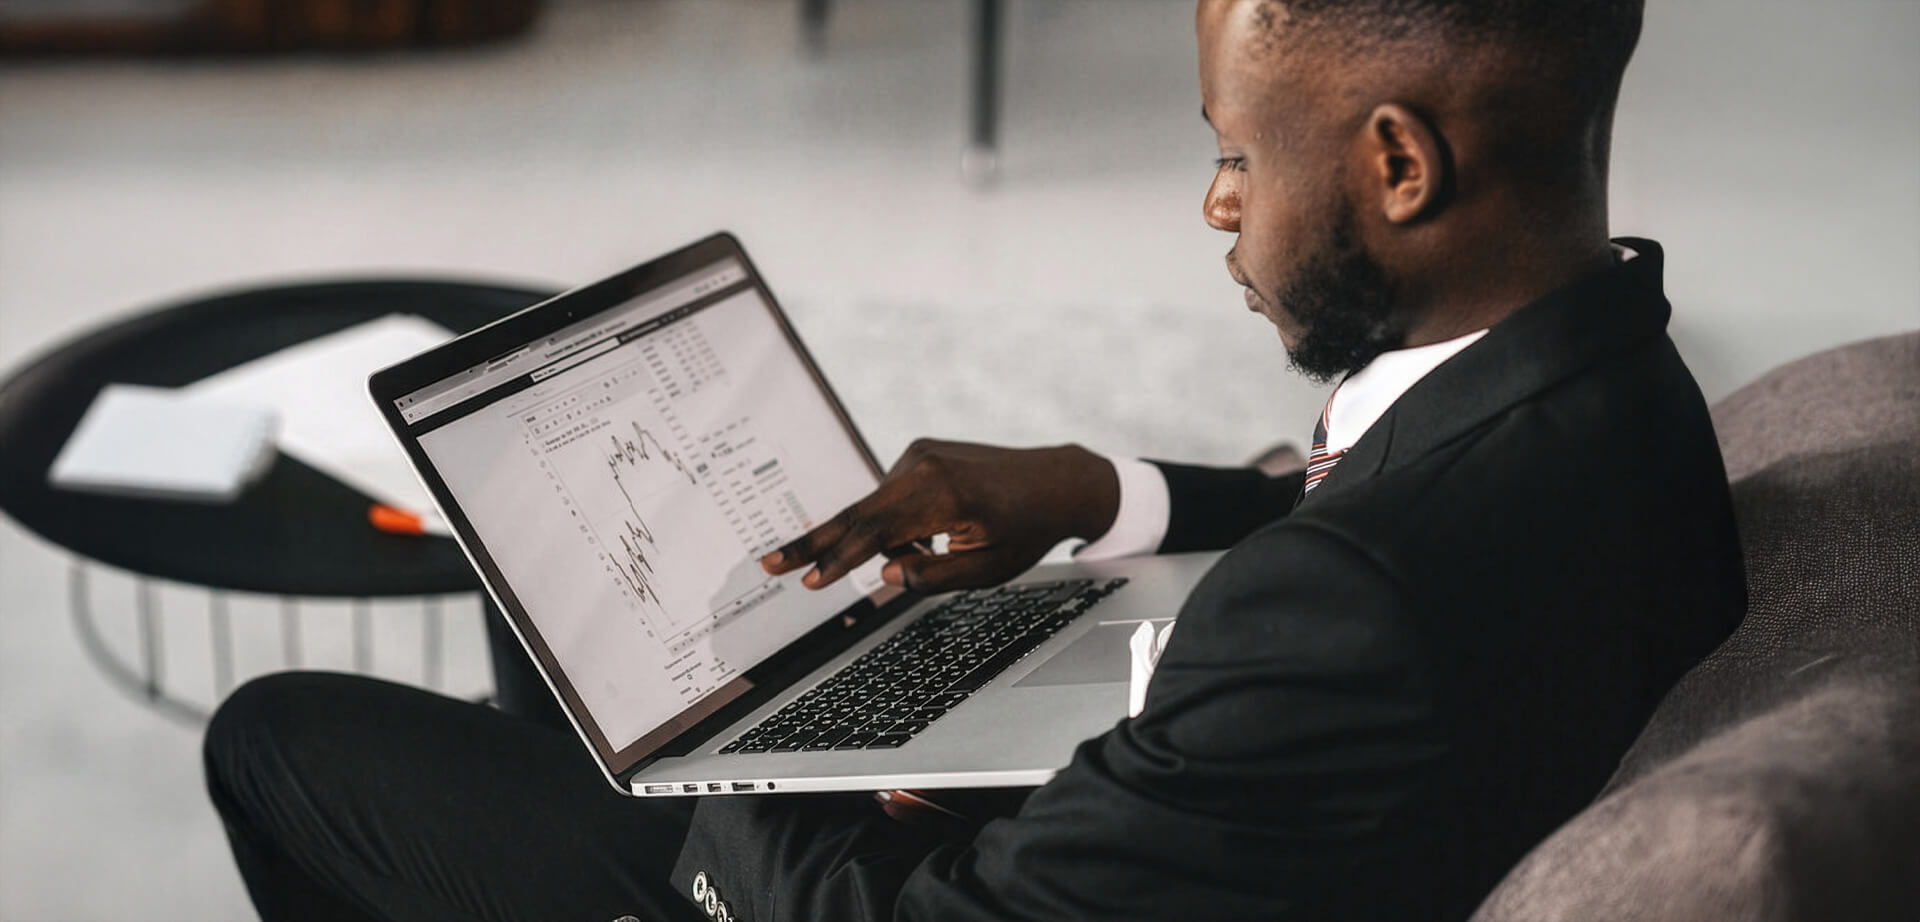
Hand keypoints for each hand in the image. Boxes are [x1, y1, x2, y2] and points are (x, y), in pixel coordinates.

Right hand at [760, 439, 1119, 592]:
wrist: (1055, 480)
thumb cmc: (1026, 529)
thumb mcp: (988, 569)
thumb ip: (934, 576)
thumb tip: (886, 578)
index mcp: (942, 496)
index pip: (875, 535)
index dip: (837, 562)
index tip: (807, 580)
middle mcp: (923, 466)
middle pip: (856, 514)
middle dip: (815, 544)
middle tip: (770, 564)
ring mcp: (919, 454)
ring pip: (877, 511)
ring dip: (887, 540)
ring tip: (935, 550)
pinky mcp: (919, 452)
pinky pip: (891, 497)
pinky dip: (899, 521)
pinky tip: (937, 529)